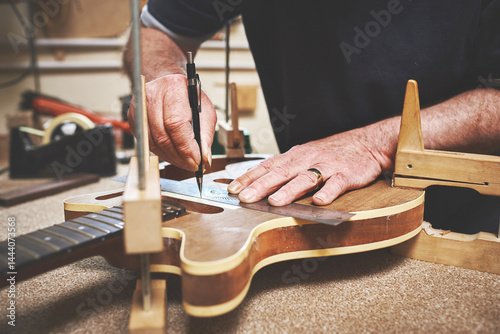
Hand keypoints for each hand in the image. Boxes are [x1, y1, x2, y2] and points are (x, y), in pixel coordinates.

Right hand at [128, 74, 215, 170]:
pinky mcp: (134, 118)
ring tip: (185, 163)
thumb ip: (206, 134)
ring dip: (171, 158)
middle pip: (163, 136)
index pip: (176, 124)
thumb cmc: (188, 96)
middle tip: (192, 166)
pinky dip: (162, 153)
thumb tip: (204, 158)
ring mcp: (139, 108)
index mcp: (173, 89)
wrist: (167, 84)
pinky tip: (174, 156)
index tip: (197, 161)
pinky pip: (148, 143)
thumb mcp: (205, 110)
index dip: (186, 147)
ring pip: (154, 143)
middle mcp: (151, 96)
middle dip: (180, 156)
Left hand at [227, 129, 392, 205]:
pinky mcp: (346, 174)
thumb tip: (260, 185)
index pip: (267, 166)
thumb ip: (286, 170)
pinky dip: (328, 192)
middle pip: (281, 173)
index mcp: (295, 156)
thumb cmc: (332, 152)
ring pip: (305, 178)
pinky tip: (319, 202)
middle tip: (245, 198)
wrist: (367, 143)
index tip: (232, 189)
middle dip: (261, 186)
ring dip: (289, 190)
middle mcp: (307, 159)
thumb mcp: (305, 156)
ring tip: (275, 202)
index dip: (249, 177)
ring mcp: (327, 166)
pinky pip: (336, 184)